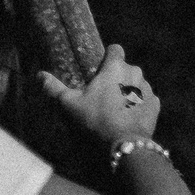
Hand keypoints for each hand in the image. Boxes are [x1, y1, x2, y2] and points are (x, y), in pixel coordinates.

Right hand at [38, 43, 160, 145]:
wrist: (125, 145)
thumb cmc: (96, 120)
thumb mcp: (70, 104)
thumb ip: (54, 87)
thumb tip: (39, 75)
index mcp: (116, 66)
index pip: (115, 49)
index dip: (107, 56)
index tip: (99, 68)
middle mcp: (136, 73)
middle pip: (126, 68)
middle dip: (117, 76)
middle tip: (103, 93)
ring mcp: (148, 90)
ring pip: (137, 84)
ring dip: (129, 91)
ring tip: (116, 108)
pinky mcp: (155, 106)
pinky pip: (146, 100)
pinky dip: (139, 105)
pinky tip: (128, 117)